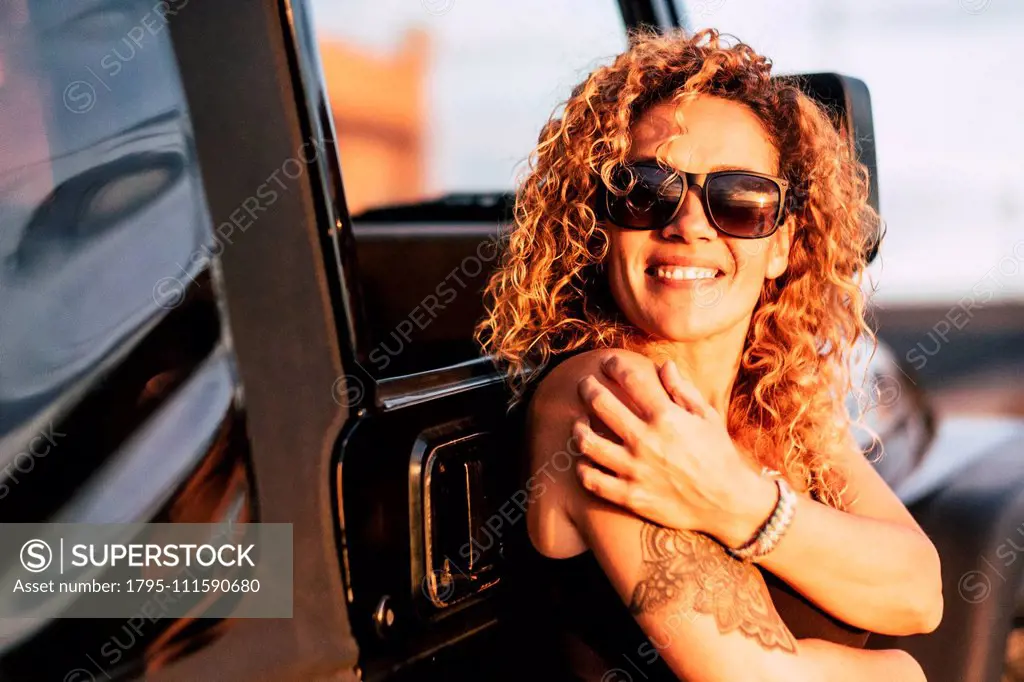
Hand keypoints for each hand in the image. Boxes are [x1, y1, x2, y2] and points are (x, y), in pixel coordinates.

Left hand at [573, 354, 776, 546]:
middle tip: (585, 384)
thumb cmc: (718, 455)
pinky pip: (592, 480)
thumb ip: (683, 390)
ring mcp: (635, 470)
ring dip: (579, 428)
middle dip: (587, 387)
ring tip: (579, 423)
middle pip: (600, 404)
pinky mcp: (630, 496)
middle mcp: (646, 441)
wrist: (728, 503)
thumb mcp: (707, 417)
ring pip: (588, 442)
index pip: (629, 379)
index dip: (614, 364)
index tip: (607, 361)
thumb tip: (664, 365)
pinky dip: (583, 468)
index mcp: (666, 417)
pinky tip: (585, 460)